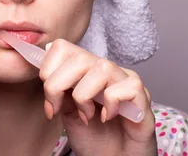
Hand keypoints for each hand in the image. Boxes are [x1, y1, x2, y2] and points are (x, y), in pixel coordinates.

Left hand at [40, 39, 156, 155]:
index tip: (50, 98)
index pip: (63, 47)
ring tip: (86, 115)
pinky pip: (128, 87)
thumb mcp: (66, 112)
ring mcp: (126, 82)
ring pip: (102, 68)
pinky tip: (108, 117)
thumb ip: (58, 89)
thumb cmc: (94, 139)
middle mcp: (107, 71)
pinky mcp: (143, 100)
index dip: (49, 68)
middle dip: (58, 84)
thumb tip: (44, 70)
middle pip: (79, 56)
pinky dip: (111, 103)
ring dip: (85, 95)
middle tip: (58, 108)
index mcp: (86, 70)